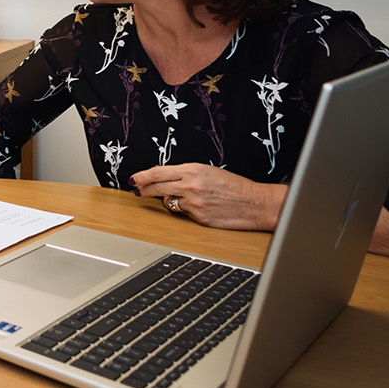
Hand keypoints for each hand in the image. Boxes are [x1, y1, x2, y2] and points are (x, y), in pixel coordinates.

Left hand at [129, 164, 286, 230]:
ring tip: (182, 198)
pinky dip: (185, 210)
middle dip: (144, 190)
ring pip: (168, 201)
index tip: (133, 179)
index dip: (142, 176)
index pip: (159, 172)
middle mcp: (191, 185)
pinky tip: (197, 207)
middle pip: (157, 187)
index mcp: (194, 169)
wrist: (254, 203)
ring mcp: (194, 202)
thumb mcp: (209, 171)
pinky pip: (182, 213)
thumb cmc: (235, 186)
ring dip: (169, 200)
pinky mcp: (198, 217)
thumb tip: (165, 178)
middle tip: (138, 191)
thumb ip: (186, 174)